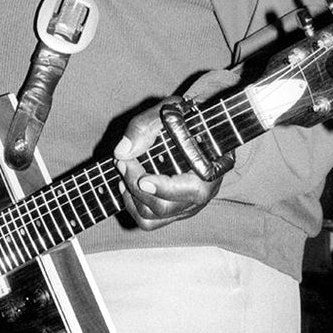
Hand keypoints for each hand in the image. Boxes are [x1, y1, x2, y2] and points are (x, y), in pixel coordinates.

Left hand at [113, 102, 221, 231]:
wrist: (197, 123)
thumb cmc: (185, 116)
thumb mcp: (168, 111)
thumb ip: (144, 127)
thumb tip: (121, 152)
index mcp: (210, 172)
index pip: (190, 192)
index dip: (163, 188)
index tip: (142, 178)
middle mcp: (201, 195)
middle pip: (164, 207)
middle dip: (136, 185)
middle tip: (123, 161)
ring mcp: (186, 205)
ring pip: (153, 218)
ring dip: (131, 197)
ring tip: (123, 171)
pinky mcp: (173, 209)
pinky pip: (150, 220)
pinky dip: (133, 205)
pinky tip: (126, 185)